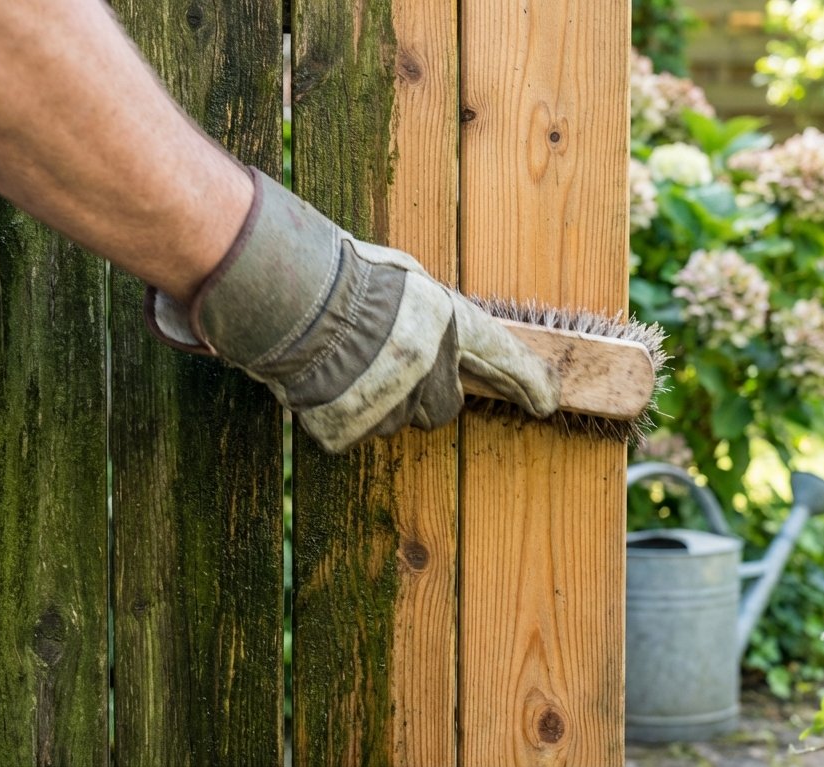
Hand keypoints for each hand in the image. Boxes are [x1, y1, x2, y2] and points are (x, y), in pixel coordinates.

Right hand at [147, 167, 559, 451]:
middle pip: (443, 408)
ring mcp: (387, 400)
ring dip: (376, 404)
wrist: (276, 294)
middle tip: (384, 365)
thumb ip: (431, 316)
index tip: (547, 401)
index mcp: (444, 319)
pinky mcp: (348, 427)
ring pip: (396, 423)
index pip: (500, 356)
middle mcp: (425, 364)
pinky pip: (353, 433)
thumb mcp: (401, 277)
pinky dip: (338, 417)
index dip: (528, 381)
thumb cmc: (337, 275)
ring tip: (344, 364)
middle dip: (422, 394)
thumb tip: (449, 343)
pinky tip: (322, 383)